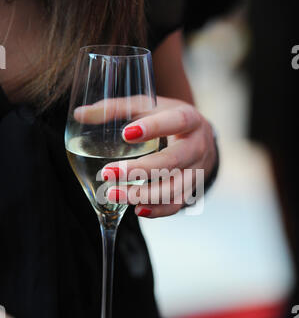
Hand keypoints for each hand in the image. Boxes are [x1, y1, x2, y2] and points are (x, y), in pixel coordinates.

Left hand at [75, 96, 216, 217]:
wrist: (199, 138)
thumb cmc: (168, 119)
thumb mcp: (148, 107)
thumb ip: (116, 109)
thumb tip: (79, 114)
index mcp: (189, 119)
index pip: (176, 122)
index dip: (154, 128)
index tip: (126, 134)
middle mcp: (197, 146)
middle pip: (173, 160)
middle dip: (140, 170)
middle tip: (107, 173)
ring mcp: (196, 170)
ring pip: (174, 188)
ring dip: (143, 195)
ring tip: (113, 195)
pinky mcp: (191, 189)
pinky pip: (177, 204)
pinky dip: (157, 210)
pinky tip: (136, 211)